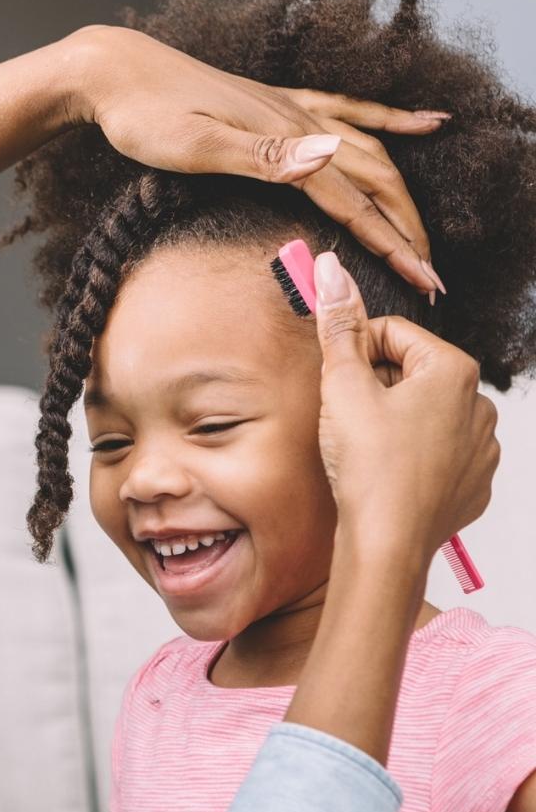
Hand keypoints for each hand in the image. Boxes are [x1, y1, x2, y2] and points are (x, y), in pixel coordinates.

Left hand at [71, 26, 447, 296]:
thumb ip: (264, 156)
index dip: (391, 244)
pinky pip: (349, 111)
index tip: (423, 280)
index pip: (354, 202)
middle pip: (374, 180)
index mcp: (285, 140)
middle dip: (406, 228)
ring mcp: (291, 110)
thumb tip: (329, 159)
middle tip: (431, 273)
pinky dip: (390, 121)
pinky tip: (421, 124)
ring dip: (402, 193)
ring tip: (424, 230)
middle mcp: (299, 122)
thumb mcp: (197, 145)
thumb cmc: (146, 117)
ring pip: (369, 152)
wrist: (118, 75)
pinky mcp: (278, 105)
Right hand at [312, 252, 498, 562]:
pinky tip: (388, 474)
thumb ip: (338, 324)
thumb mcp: (342, 386)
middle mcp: (479, 404)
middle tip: (348, 420)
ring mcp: (481, 447)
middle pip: (410, 373)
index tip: (337, 380)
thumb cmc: (367, 467)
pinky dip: (412, 457)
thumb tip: (330, 269)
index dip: (354, 354)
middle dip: (376, 389)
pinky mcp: (474, 482)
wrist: (387, 543)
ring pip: (425, 414)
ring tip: (366, 451)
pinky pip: (439, 453)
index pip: (392, 335)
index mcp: (452, 370)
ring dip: (394, 422)